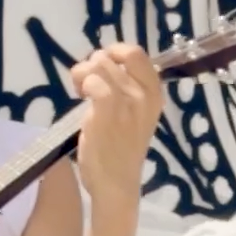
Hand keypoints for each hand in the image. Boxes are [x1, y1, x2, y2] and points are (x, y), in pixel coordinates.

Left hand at [70, 42, 162, 208]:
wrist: (116, 184)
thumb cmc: (122, 150)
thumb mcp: (135, 115)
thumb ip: (127, 89)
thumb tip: (101, 63)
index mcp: (155, 94)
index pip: (136, 54)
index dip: (114, 52)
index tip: (103, 66)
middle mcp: (144, 96)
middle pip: (112, 57)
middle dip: (93, 64)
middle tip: (86, 84)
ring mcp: (127, 103)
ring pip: (98, 65)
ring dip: (83, 74)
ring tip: (81, 92)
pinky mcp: (106, 113)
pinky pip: (93, 83)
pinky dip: (82, 84)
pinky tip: (80, 98)